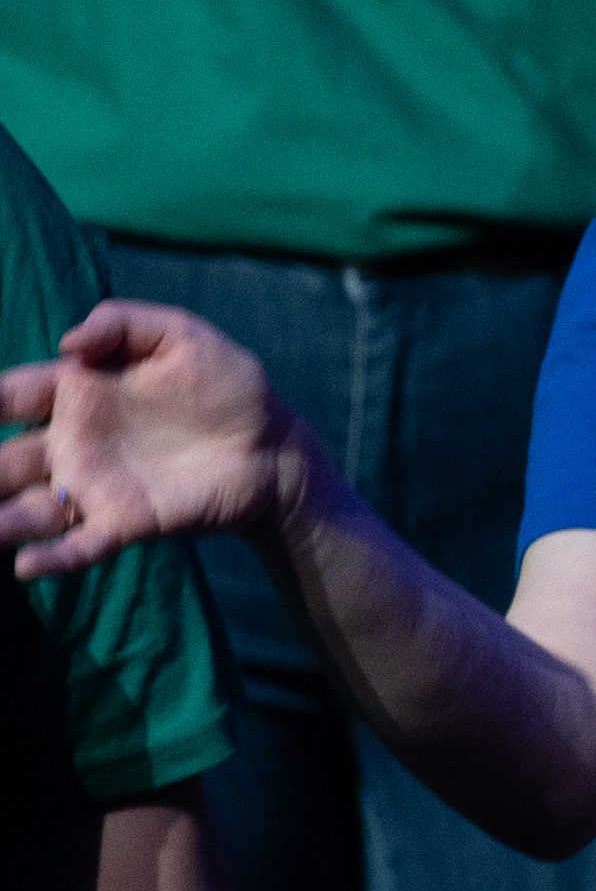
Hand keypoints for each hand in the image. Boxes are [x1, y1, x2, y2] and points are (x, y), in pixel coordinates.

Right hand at [0, 305, 306, 581]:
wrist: (272, 442)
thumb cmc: (224, 384)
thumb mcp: (181, 337)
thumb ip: (124, 325)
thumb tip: (69, 341)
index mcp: (76, 394)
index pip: (10, 395)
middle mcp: (70, 444)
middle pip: (3, 460)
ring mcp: (92, 486)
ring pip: (26, 508)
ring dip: (0, 520)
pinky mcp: (123, 522)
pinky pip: (78, 545)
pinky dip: (51, 557)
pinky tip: (25, 565)